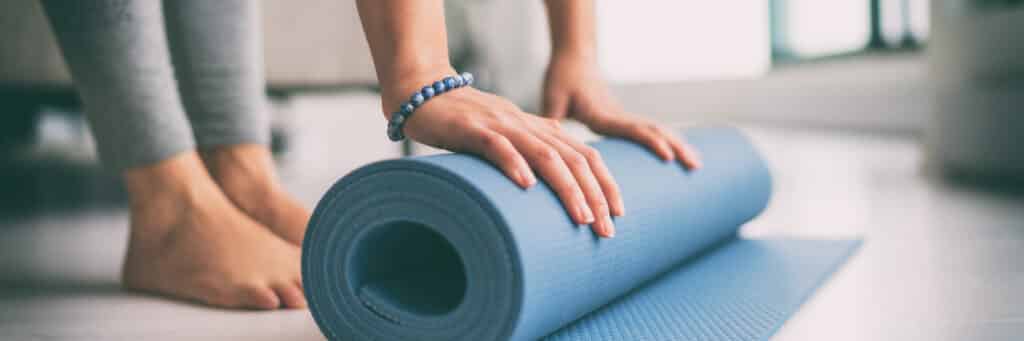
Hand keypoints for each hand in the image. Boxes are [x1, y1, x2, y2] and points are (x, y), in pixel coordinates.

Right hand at [381, 70, 623, 237]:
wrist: (422, 92)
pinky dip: (514, 164)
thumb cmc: (463, 121)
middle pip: (573, 159)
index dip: (605, 183)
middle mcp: (526, 126)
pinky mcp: (472, 128)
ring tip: (581, 216)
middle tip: (606, 229)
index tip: (619, 213)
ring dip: (567, 187)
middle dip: (595, 195)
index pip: (584, 154)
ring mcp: (501, 125)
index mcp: (538, 129)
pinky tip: (527, 185)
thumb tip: (547, 183)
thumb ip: (528, 151)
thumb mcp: (505, 137)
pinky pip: (498, 146)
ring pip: (545, 155)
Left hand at [542, 54, 701, 168]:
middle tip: (695, 167)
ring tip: (697, 165)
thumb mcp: (553, 97)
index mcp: (603, 113)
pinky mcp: (624, 120)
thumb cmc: (562, 78)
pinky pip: (650, 131)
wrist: (574, 59)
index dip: (650, 141)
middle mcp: (619, 116)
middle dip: (675, 148)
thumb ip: (552, 116)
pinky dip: (668, 142)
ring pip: (657, 130)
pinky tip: (680, 155)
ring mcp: (624, 117)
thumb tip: (547, 142)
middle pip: (653, 130)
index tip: (668, 155)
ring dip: (678, 145)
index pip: (632, 128)